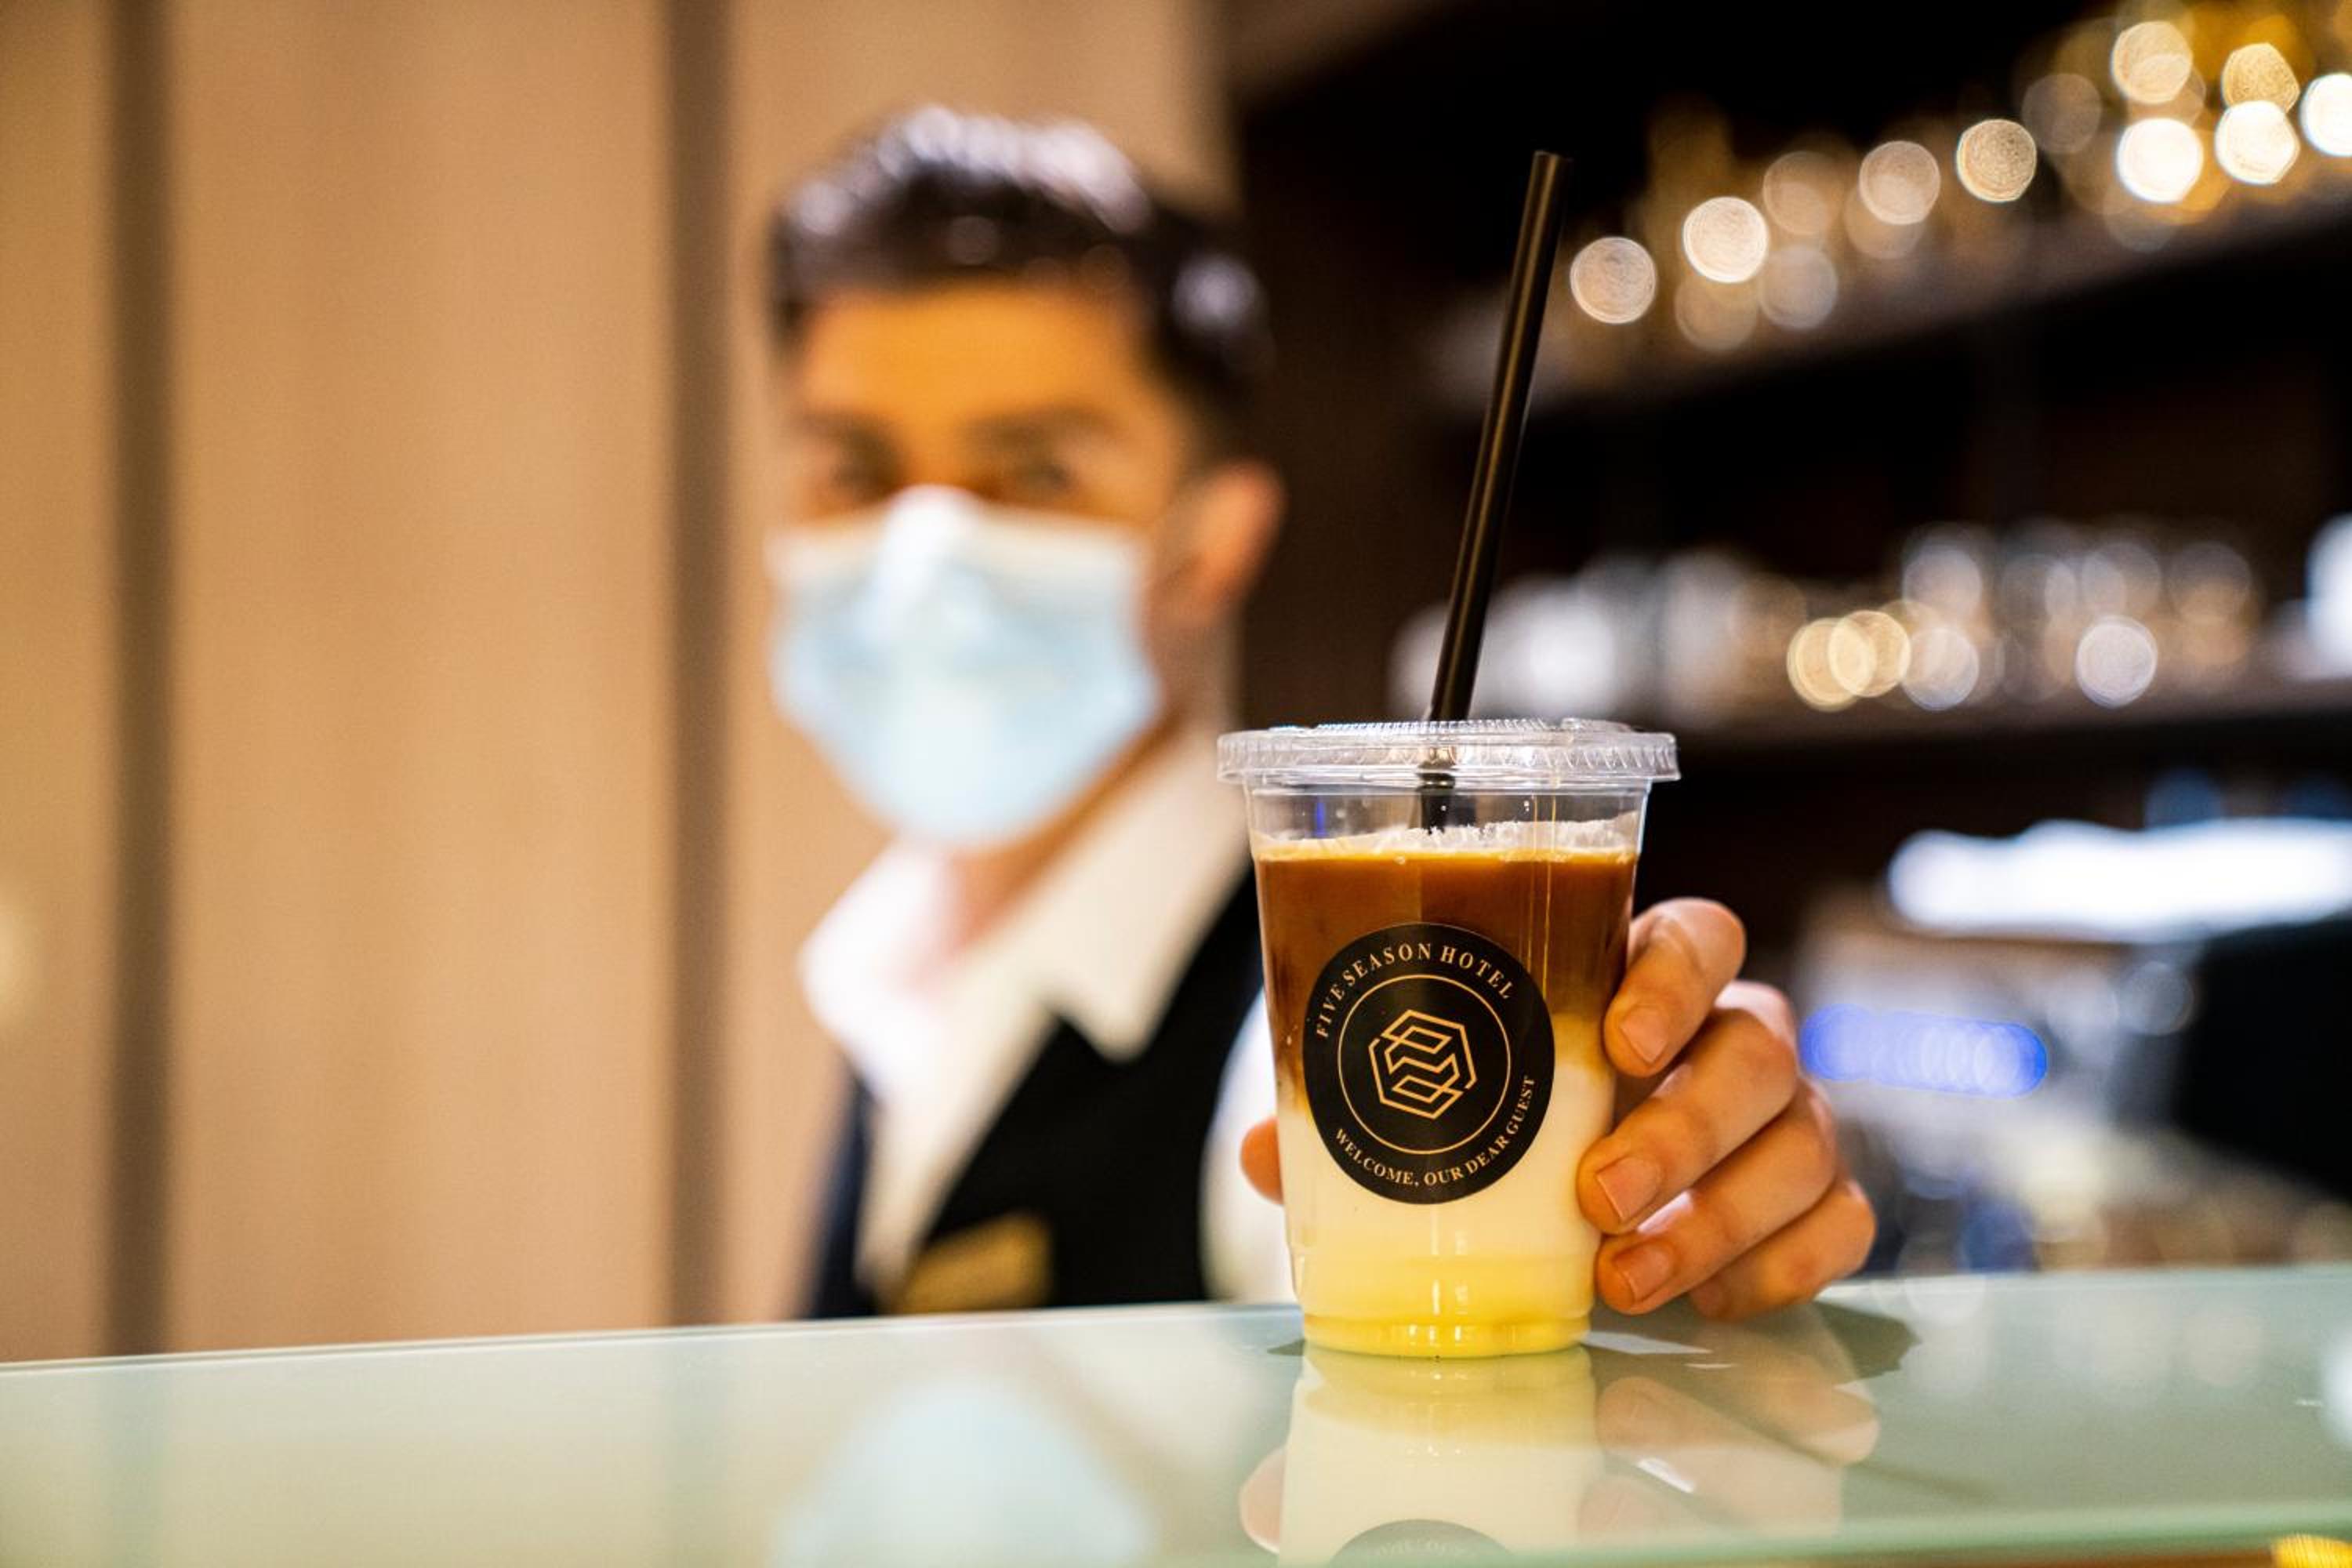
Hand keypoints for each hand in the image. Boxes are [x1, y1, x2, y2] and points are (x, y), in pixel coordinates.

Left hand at [1236, 899, 1873, 1320]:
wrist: (1581, 1214)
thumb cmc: (1508, 1126)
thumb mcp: (1431, 1111)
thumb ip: (1355, 1116)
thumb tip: (1263, 1149)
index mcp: (1641, 981)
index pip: (1697, 934)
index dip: (1672, 976)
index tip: (1616, 1036)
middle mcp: (1729, 1037)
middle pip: (1759, 1043)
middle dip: (1681, 1124)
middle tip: (1596, 1195)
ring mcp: (1786, 1117)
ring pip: (1805, 1137)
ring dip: (1718, 1213)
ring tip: (1626, 1277)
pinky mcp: (1817, 1200)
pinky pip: (1843, 1223)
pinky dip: (1785, 1265)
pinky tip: (1709, 1301)